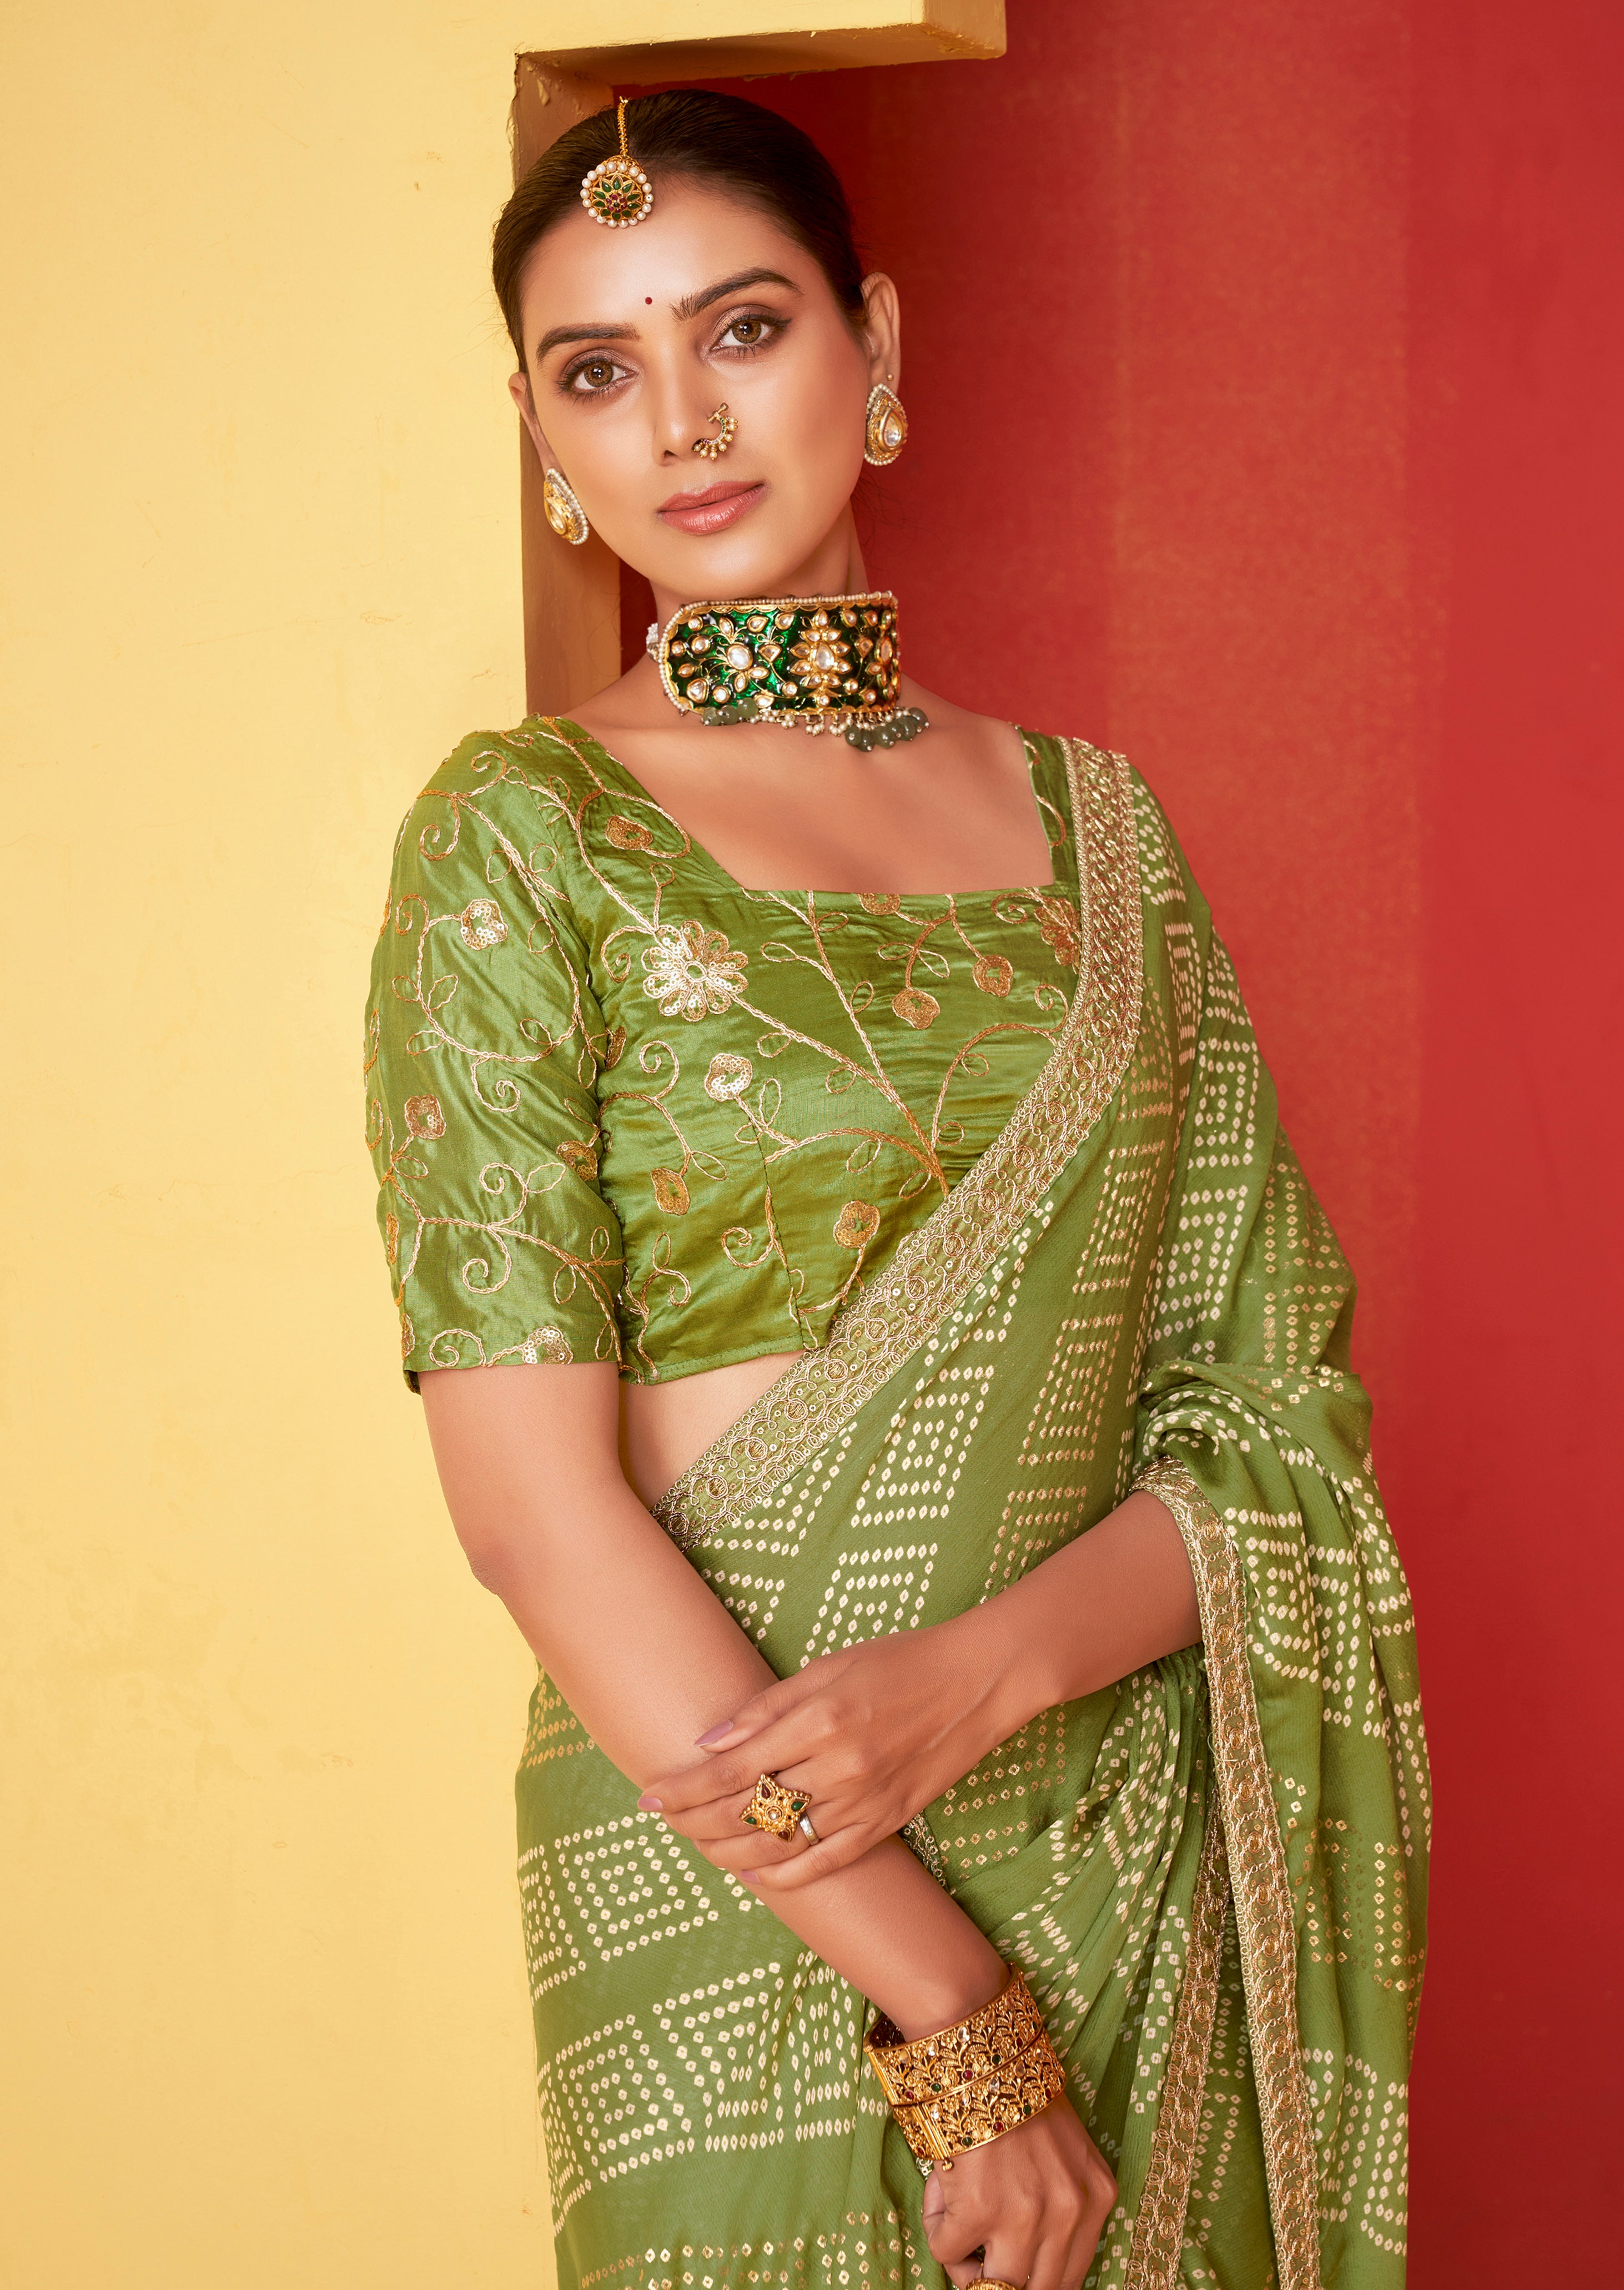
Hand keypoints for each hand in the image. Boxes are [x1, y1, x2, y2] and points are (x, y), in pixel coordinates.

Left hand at [637, 1618, 1034, 1888]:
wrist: (977, 1682)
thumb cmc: (900, 1661)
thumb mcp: (828, 1666)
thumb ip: (768, 1707)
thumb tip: (710, 1740)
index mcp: (819, 1720)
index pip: (733, 1768)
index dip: (684, 1788)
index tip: (648, 1797)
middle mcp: (838, 1767)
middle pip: (749, 1810)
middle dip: (695, 1821)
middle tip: (664, 1820)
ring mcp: (864, 1800)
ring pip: (781, 1843)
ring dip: (730, 1850)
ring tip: (698, 1846)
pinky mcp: (888, 1821)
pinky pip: (827, 1861)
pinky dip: (787, 1874)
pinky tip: (756, 1875)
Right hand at [924, 2100, 1116, 2289]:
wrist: (983, 2056)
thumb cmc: (1018, 2101)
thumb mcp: (1063, 2157)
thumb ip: (1061, 2211)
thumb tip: (1017, 2271)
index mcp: (1097, 2199)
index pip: (1071, 2279)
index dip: (1034, 2278)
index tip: (1012, 2267)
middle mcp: (1069, 2214)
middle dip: (1003, 2277)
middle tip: (984, 2251)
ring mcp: (1025, 2217)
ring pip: (992, 2287)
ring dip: (969, 2264)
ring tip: (960, 2225)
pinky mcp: (978, 2211)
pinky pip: (947, 2252)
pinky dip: (939, 2229)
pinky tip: (945, 2194)